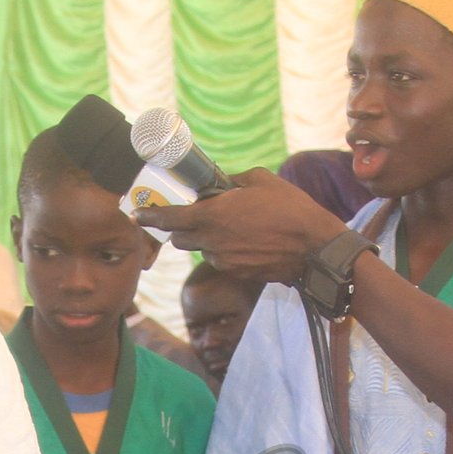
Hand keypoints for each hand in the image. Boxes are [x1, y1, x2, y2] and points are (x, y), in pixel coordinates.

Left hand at [134, 172, 349, 287]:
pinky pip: (221, 260)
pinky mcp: (237, 273)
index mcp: (212, 216)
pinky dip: (225, 250)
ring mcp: (223, 261)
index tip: (138, 214)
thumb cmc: (289, 209)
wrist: (314, 248)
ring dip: (207, 239)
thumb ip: (232, 181)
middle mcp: (212, 242)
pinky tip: (247, 240)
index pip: (168, 219)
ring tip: (231, 227)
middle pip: (180, 238)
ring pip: (202, 250)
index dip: (150, 216)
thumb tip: (221, 183)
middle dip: (181, 227)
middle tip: (196, 215)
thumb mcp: (260, 180)